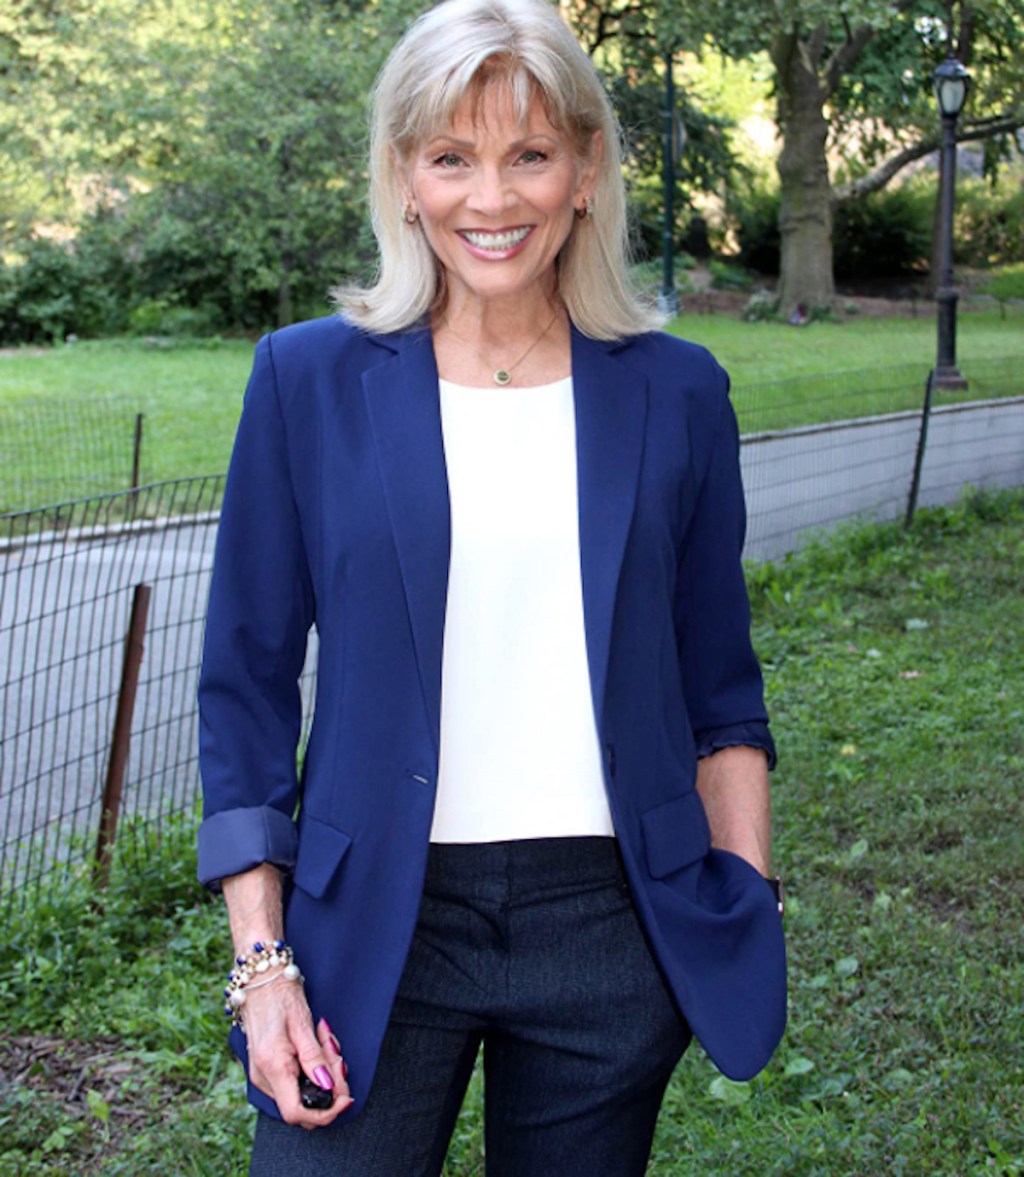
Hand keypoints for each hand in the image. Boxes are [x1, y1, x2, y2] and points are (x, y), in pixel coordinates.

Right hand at [242, 975, 352, 1127]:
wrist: (260, 980)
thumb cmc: (281, 996)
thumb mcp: (302, 1024)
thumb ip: (314, 1058)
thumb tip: (329, 1087)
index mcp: (271, 1066)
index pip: (296, 1113)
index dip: (325, 1112)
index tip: (346, 1097)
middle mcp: (263, 1077)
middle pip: (303, 1104)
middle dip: (329, 1087)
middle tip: (337, 1054)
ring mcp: (263, 1076)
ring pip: (301, 1093)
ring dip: (322, 1073)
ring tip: (326, 1040)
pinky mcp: (267, 1070)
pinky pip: (295, 1082)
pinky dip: (311, 1069)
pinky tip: (316, 1045)